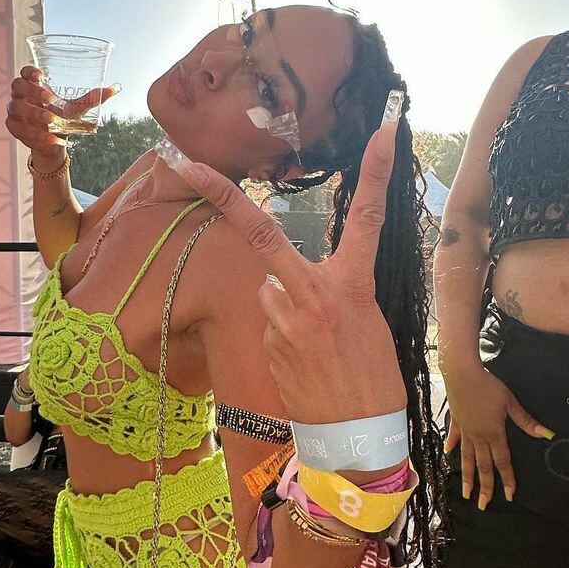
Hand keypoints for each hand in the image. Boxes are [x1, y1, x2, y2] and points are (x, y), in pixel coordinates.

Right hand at [6, 66, 118, 161]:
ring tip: (52, 120)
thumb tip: (114, 88)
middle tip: (51, 100)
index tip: (41, 75)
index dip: (30, 71)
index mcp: (34, 86)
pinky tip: (51, 137)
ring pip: (16, 107)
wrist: (53, 141)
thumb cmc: (62, 118)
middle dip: (33, 91)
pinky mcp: (14, 127)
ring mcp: (15, 111)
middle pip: (18, 85)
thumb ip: (92, 98)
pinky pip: (19, 128)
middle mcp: (21, 96)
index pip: (25, 72)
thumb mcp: (77, 109)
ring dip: (35, 113)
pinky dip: (36, 134)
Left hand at [174, 119, 405, 424]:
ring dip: (281, 304)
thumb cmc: (373, 378)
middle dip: (221, 196)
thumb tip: (285, 280)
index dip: (377, 172)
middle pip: (263, 236)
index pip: (367, 218)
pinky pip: (269, 322)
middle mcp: (315, 295)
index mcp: (354, 285)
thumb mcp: (369, 323)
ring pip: (268, 290)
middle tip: (184, 163)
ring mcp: (286, 321)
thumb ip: (333, 290)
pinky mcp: (269, 344)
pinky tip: (304, 362)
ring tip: (314, 345)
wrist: (359, 436)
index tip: (384, 131)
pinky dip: (281, 333)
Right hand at [442, 362, 552, 507]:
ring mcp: (465, 431)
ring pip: (466, 458)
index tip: (509, 495)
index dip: (507, 479)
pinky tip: (448, 454)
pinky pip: (454, 438)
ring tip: (465, 492)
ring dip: (466, 476)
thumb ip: (526, 421)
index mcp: (494, 433)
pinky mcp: (456, 421)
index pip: (502, 462)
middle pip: (482, 466)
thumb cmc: (488, 386)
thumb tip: (546, 434)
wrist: (462, 374)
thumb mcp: (510, 403)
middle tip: (483, 505)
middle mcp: (478, 437)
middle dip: (484, 487)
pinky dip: (452, 446)